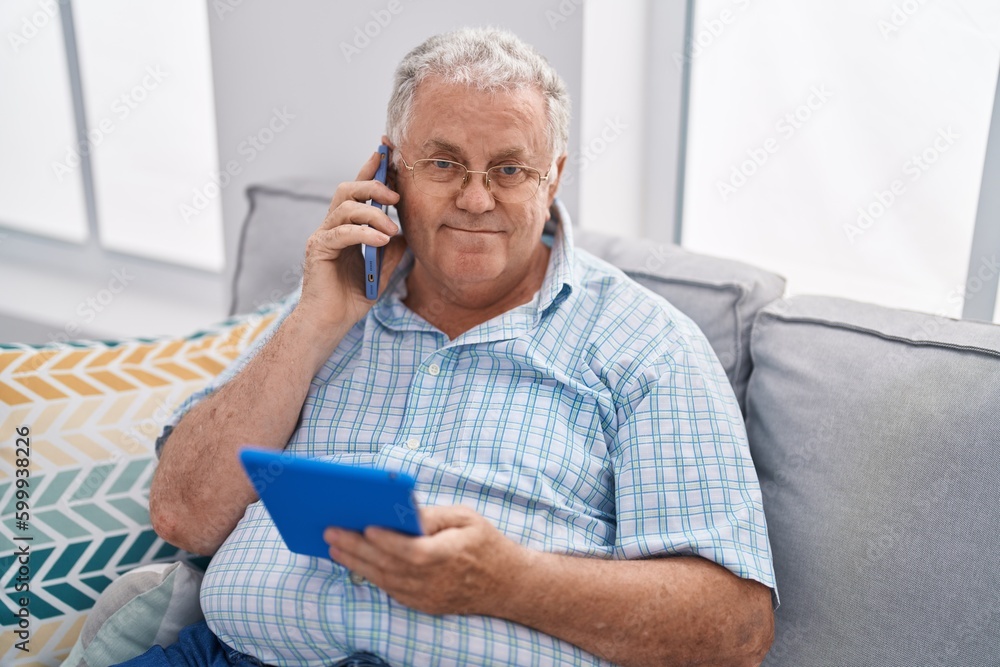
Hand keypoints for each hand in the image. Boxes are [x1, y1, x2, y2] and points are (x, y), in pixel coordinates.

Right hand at [297, 149, 406, 331]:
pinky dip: (364, 233)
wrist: (329, 324)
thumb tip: (405, 232)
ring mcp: (322, 237)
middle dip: (372, 184)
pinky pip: (341, 233)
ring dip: (373, 214)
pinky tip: (382, 241)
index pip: (357, 190)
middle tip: (396, 195)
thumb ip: (393, 251)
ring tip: (392, 229)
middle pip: (347, 190)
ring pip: (345, 207)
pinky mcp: (318, 251)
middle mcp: (331, 227)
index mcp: (345, 227)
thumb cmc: (351, 298)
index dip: (370, 168)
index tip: (386, 150)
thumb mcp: (381, 272)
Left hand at [324, 505, 527, 616]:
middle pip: (390, 566)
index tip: (365, 526)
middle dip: (357, 549)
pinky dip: (371, 576)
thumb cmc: (485, 543)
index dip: (387, 541)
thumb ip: (435, 516)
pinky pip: (391, 590)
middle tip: (331, 532)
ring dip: (357, 563)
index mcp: (449, 554)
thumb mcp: (467, 518)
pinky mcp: (423, 604)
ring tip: (334, 547)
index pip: (412, 551)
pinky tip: (355, 562)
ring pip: (385, 580)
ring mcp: (428, 596)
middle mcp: (436, 580)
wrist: (507, 584)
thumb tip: (405, 512)